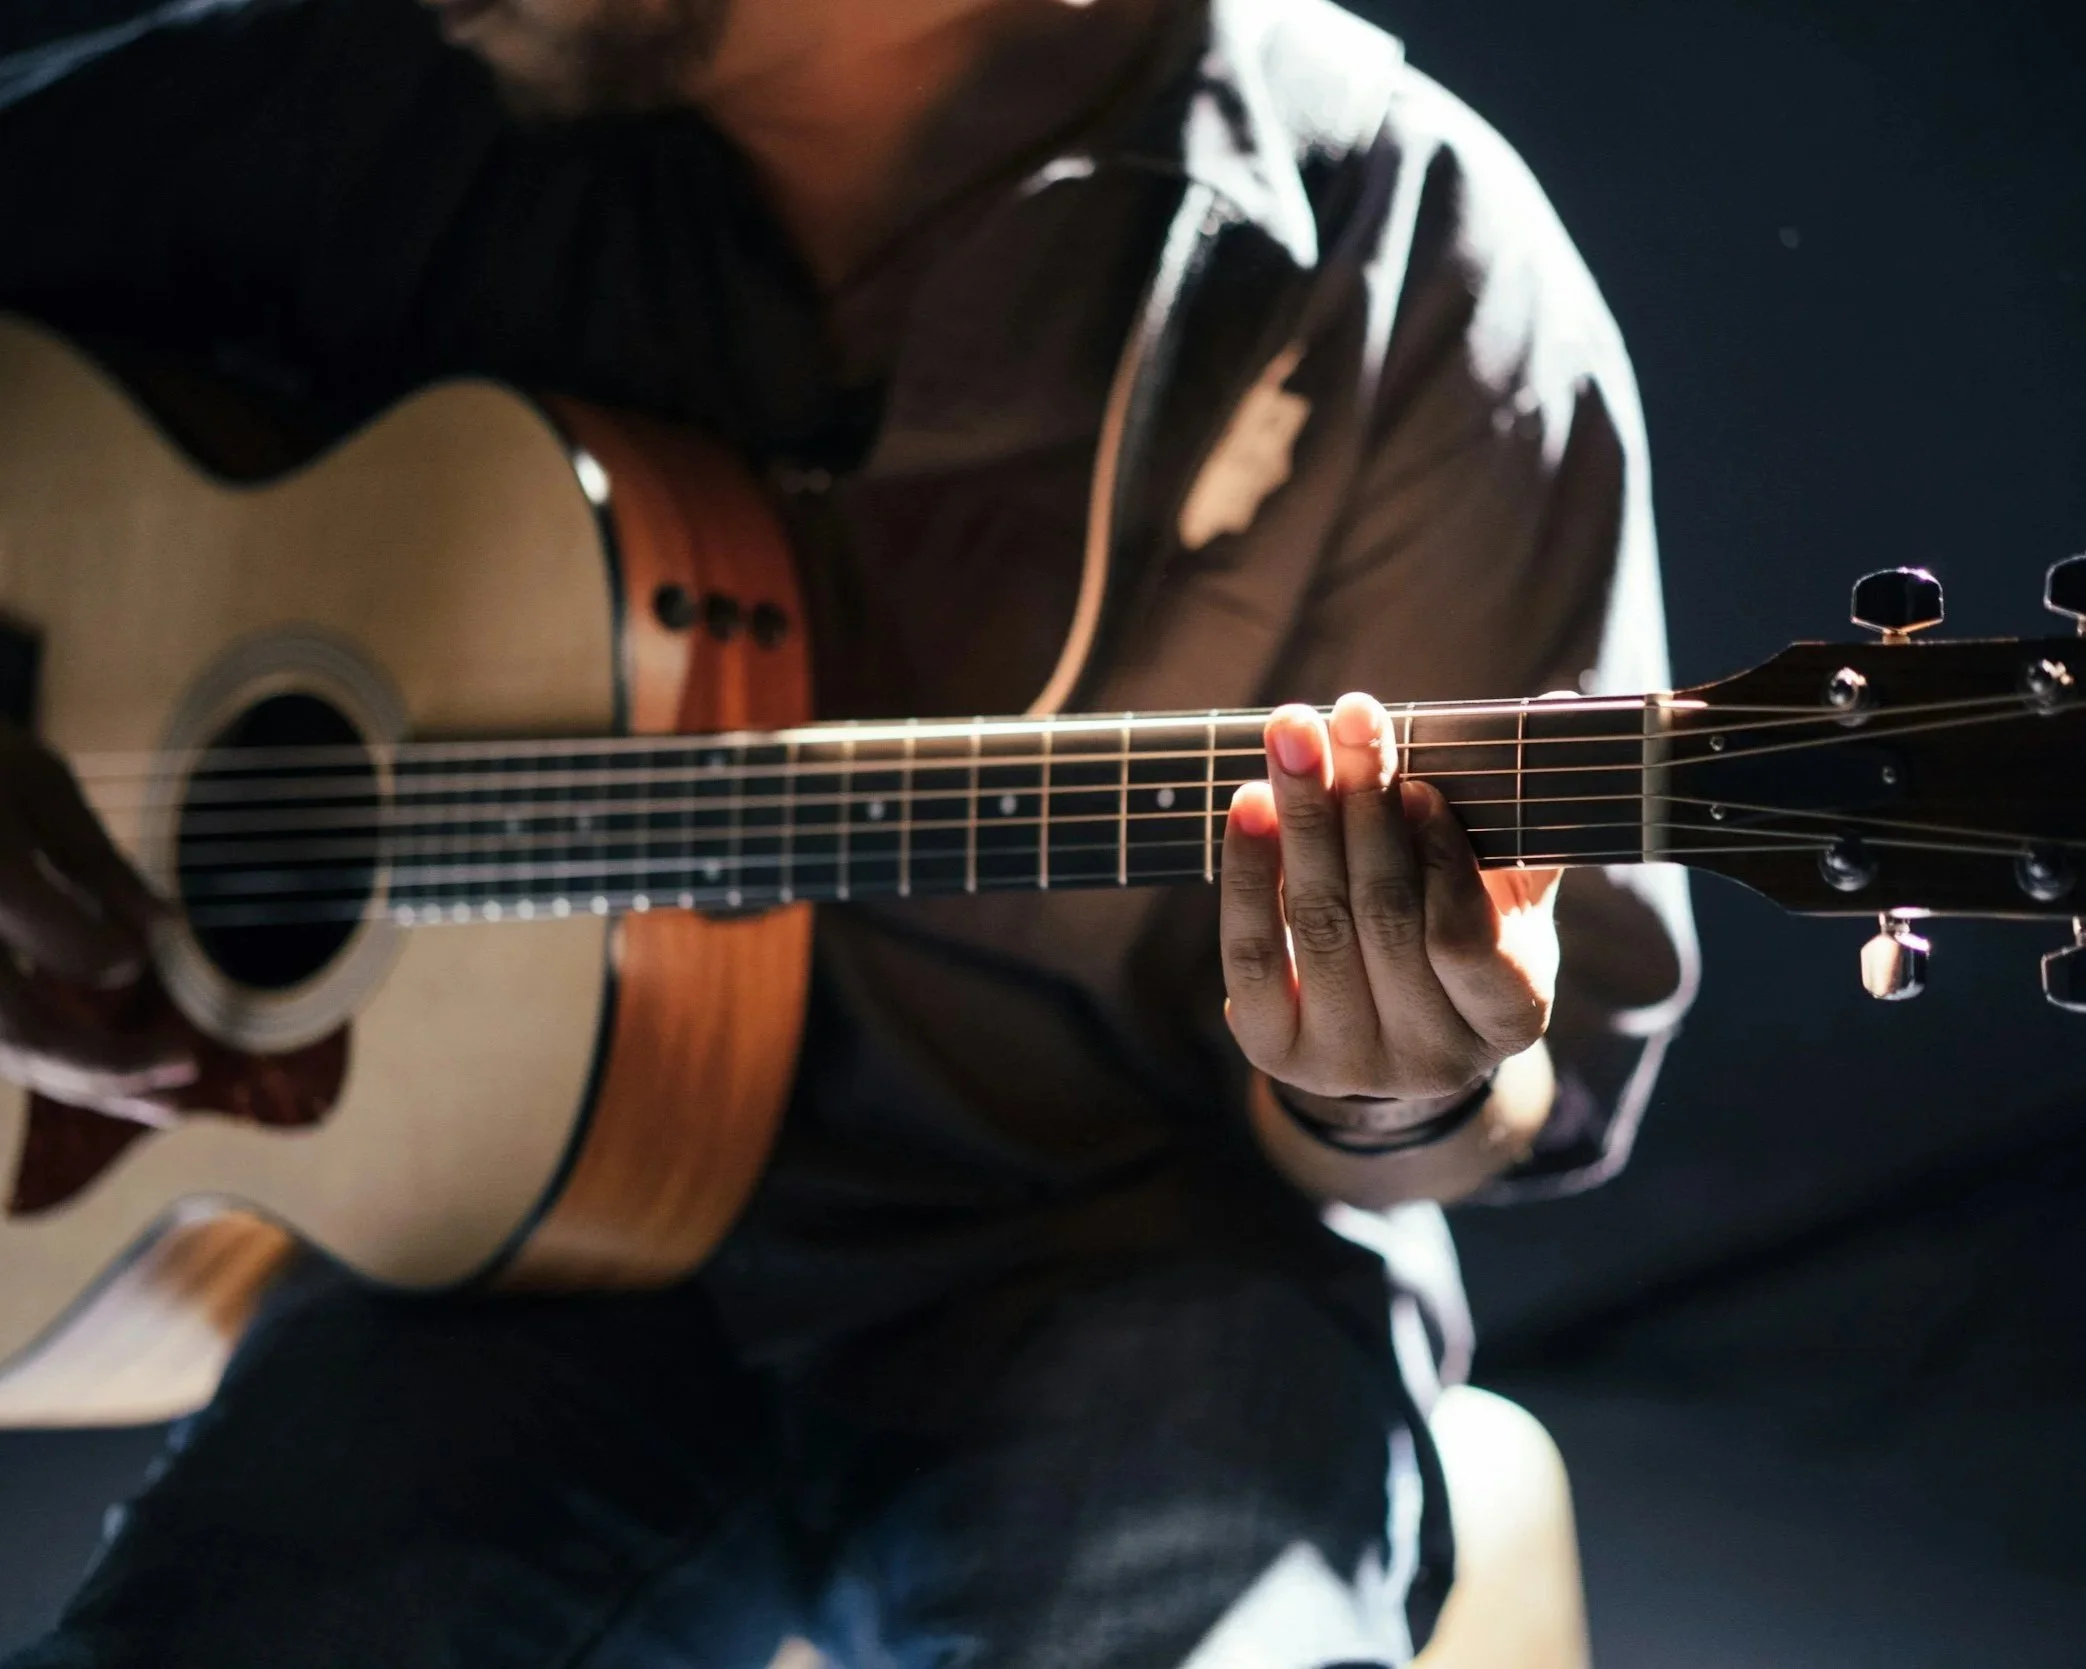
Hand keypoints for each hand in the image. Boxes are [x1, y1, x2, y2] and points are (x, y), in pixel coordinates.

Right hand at [0, 724, 193, 1121]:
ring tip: (171, 1103)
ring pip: (10, 1050)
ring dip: (91, 1084)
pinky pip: (8, 1040)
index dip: (97, 956)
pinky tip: (128, 1090)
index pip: (44, 942)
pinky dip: (64, 1070)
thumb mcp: (36, 778)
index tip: (144, 957)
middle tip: (188, 1067)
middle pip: (19, 1031)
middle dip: (106, 1064)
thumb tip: (164, 933)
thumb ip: (94, 858)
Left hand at [1220, 692, 1560, 1121]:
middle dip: (1363, 806)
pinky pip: (1252, 954)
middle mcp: (1430, 1058)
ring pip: (1318, 925)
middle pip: (1384, 918)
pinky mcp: (1276, 1051)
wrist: (1386, 1024)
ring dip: (1302, 819)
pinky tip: (1250, 803)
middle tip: (1351, 716)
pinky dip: (1249, 872)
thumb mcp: (1506, 891)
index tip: (1420, 786)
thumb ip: (1522, 817)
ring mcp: (1349, 1063)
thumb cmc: (1457, 931)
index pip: (1467, 941)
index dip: (1440, 861)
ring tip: (1293, 736)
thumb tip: (1559, 706)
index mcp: (1509, 1017)